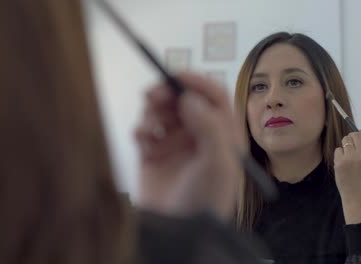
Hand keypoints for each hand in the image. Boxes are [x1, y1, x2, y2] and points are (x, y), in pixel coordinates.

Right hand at [134, 72, 242, 221]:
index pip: (212, 96)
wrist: (175, 231)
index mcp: (221, 134)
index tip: (174, 76)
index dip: (195, 82)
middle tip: (152, 95)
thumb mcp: (218, 163)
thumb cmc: (204, 200)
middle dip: (167, 94)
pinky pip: (144, 129)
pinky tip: (141, 140)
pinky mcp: (152, 153)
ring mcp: (174, 143)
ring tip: (148, 129)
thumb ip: (208, 125)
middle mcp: (198, 135)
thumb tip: (189, 98)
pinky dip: (140, 129)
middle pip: (182, 99)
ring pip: (161, 111)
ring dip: (152, 112)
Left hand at [334, 129, 360, 223]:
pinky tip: (345, 163)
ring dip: (347, 145)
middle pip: (353, 136)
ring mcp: (350, 159)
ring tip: (351, 156)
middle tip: (356, 148)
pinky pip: (338, 150)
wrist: (360, 199)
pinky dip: (341, 154)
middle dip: (354, 138)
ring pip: (345, 141)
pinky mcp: (339, 164)